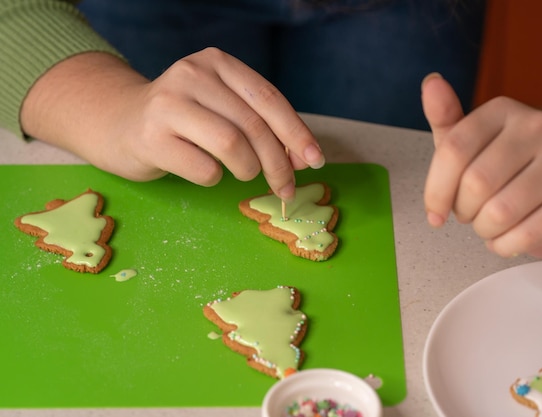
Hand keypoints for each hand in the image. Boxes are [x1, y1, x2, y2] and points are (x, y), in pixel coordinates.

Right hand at [21, 48, 324, 200]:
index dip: (296, 133)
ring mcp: (168, 104)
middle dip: (278, 163)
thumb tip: (302, 159)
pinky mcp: (150, 138)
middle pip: (253, 125)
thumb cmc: (182, 120)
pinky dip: (215, 178)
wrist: (116, 122)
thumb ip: (260, 125)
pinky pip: (204, 169)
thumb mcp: (222, 108)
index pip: (268, 98)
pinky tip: (205, 171)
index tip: (315, 161)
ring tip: (242, 173)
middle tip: (286, 188)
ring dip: (247, 169)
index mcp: (217, 63)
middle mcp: (192, 75)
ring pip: (232, 145)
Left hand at [421, 73, 541, 257]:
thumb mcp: (470, 142)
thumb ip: (446, 119)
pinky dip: (506, 245)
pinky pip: (526, 234)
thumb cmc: (508, 169)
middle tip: (470, 214)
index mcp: (503, 110)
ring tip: (490, 224)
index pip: (453, 150)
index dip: (436, 190)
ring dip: (484, 230)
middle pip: (475, 183)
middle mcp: (538, 126)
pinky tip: (508, 238)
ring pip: (499, 212)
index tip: (434, 211)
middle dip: (463, 211)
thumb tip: (431, 82)